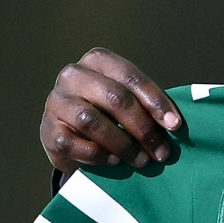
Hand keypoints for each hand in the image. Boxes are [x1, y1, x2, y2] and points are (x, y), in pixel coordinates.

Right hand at [41, 48, 181, 172]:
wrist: (67, 134)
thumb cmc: (105, 113)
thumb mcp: (124, 100)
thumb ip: (145, 104)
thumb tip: (173, 124)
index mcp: (98, 60)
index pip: (131, 77)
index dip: (155, 102)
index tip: (175, 126)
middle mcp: (73, 75)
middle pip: (115, 99)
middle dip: (143, 128)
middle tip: (161, 151)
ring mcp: (57, 102)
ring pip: (94, 122)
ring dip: (124, 145)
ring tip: (142, 160)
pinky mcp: (48, 130)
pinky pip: (76, 144)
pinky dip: (99, 155)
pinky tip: (114, 162)